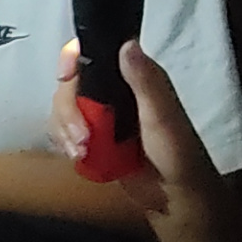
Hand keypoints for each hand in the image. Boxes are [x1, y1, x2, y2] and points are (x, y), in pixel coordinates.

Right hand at [51, 41, 223, 224]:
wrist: (176, 197)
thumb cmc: (178, 154)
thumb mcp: (163, 116)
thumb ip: (146, 82)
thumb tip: (127, 44)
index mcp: (133, 76)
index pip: (92, 54)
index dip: (72, 61)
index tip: (66, 77)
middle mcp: (113, 90)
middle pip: (70, 85)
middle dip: (68, 111)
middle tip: (83, 138)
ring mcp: (101, 114)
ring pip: (63, 108)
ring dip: (65, 130)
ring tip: (83, 152)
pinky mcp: (93, 136)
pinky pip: (64, 130)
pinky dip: (65, 142)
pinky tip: (78, 155)